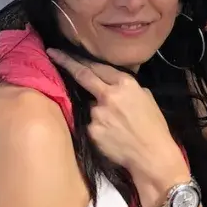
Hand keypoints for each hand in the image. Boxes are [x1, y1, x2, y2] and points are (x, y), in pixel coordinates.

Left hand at [47, 50, 183, 189]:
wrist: (152, 154)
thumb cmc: (154, 126)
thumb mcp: (146, 98)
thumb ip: (127, 89)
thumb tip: (114, 86)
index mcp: (126, 84)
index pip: (96, 66)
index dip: (77, 58)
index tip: (61, 52)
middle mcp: (109, 95)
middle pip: (83, 75)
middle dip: (66, 63)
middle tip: (52, 54)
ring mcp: (97, 113)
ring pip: (90, 106)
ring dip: (97, 111)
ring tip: (115, 125)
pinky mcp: (91, 130)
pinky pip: (91, 124)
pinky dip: (98, 128)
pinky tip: (112, 136)